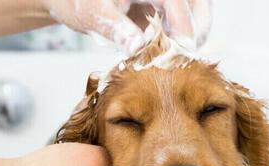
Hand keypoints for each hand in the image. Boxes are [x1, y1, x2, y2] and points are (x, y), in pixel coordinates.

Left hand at [40, 0, 212, 53]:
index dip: (183, 25)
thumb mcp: (93, 13)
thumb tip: (137, 46)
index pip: (177, 0)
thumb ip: (115, 28)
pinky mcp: (164, 8)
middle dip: (195, 30)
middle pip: (195, 3)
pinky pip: (183, 22)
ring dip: (191, 35)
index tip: (184, 48)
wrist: (74, 0)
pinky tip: (168, 54)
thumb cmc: (81, 1)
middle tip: (185, 56)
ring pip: (194, 12)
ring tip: (177, 57)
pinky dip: (181, 38)